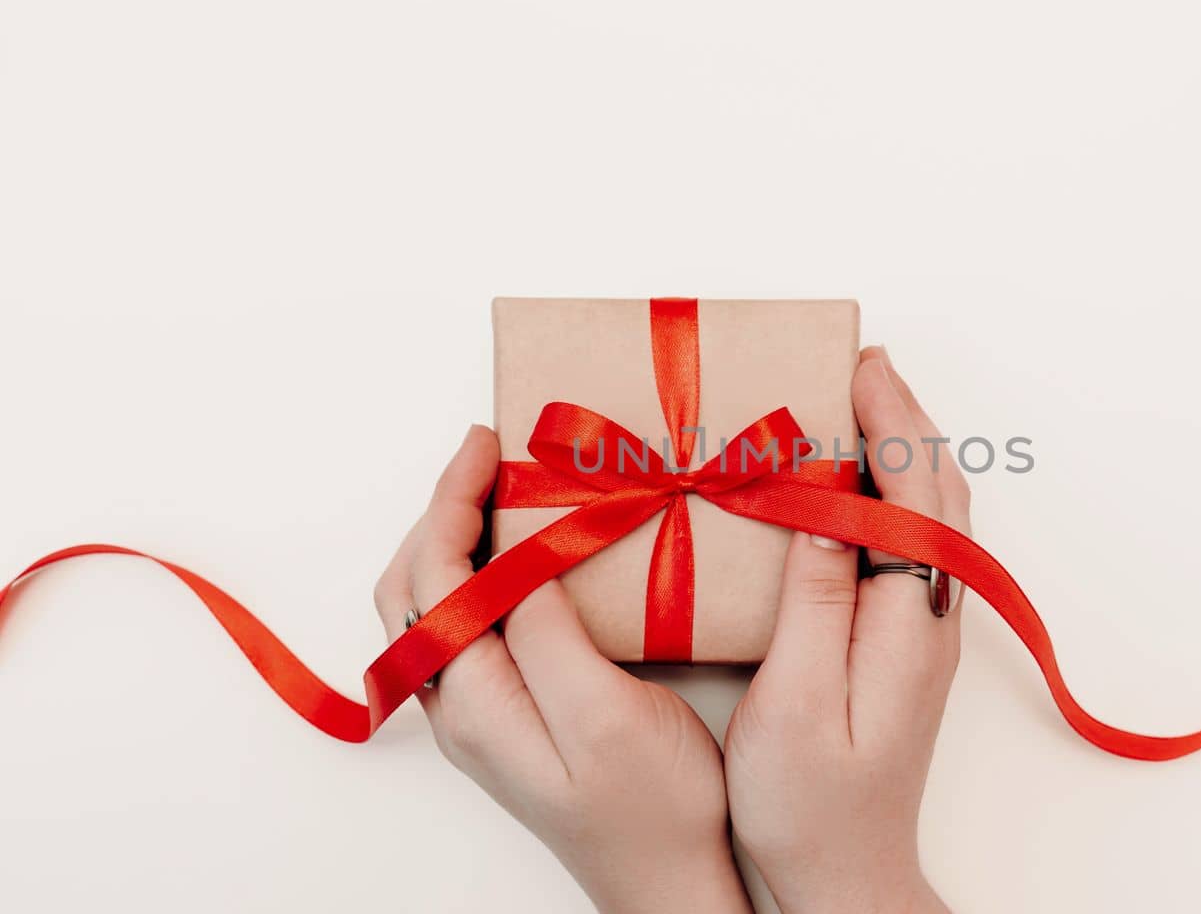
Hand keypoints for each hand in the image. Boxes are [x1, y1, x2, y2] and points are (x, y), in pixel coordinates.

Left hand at [373, 426, 750, 913]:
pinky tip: (533, 554)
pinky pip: (475, 626)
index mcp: (476, 702)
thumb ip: (548, 636)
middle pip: (415, 589)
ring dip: (460, 539)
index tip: (491, 444)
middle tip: (494, 455)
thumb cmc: (654, 809)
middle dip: (443, 511)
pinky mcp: (516, 714)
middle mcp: (464, 707)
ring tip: (509, 489)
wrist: (671, 880)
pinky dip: (488, 572)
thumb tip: (518, 564)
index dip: (450, 502)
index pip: (431, 578)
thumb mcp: (605, 716)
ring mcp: (487, 713)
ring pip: (438, 607)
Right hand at [724, 347, 968, 912]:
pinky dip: (892, 489)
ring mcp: (924, 628)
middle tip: (856, 360)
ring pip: (932, 511)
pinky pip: (913, 539)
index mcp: (907, 620)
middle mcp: (931, 615)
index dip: (889, 422)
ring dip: (902, 447)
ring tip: (857, 399)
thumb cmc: (812, 803)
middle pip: (937, 490)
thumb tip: (822, 503)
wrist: (849, 872)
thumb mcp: (796, 701)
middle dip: (902, 416)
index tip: (855, 364)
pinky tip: (853, 482)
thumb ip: (816, 598)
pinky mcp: (905, 641)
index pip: (912, 492)